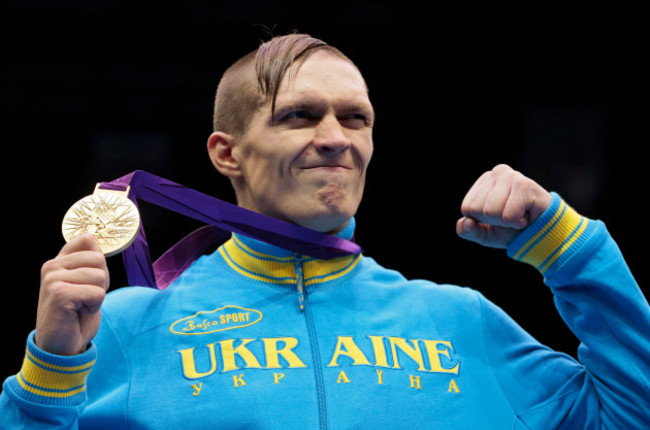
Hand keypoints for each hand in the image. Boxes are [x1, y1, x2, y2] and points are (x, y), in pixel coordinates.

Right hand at [35, 234, 109, 355]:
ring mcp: (52, 279)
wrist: (61, 346)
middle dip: (101, 281)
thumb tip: (93, 236)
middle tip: (85, 298)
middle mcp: (51, 266)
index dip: (98, 263)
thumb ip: (88, 261)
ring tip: (81, 306)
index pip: (88, 240)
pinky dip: (95, 305)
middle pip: (99, 259)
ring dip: (97, 295)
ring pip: (99, 276)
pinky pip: (97, 292)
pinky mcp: (60, 294)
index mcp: (58, 261)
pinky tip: (78, 313)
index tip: (88, 281)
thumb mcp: (85, 282)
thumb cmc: (76, 315)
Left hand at [456, 164, 551, 248]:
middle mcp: (497, 172)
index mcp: (484, 181)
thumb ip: (468, 231)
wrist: (544, 234)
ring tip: (520, 215)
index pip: (467, 208)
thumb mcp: (485, 234)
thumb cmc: (513, 230)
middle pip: (478, 210)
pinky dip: (518, 222)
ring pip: (491, 212)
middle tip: (511, 217)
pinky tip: (528, 214)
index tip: (498, 217)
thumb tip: (465, 222)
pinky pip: (509, 215)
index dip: (481, 220)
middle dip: (495, 221)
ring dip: (507, 222)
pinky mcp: (526, 185)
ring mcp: (512, 176)